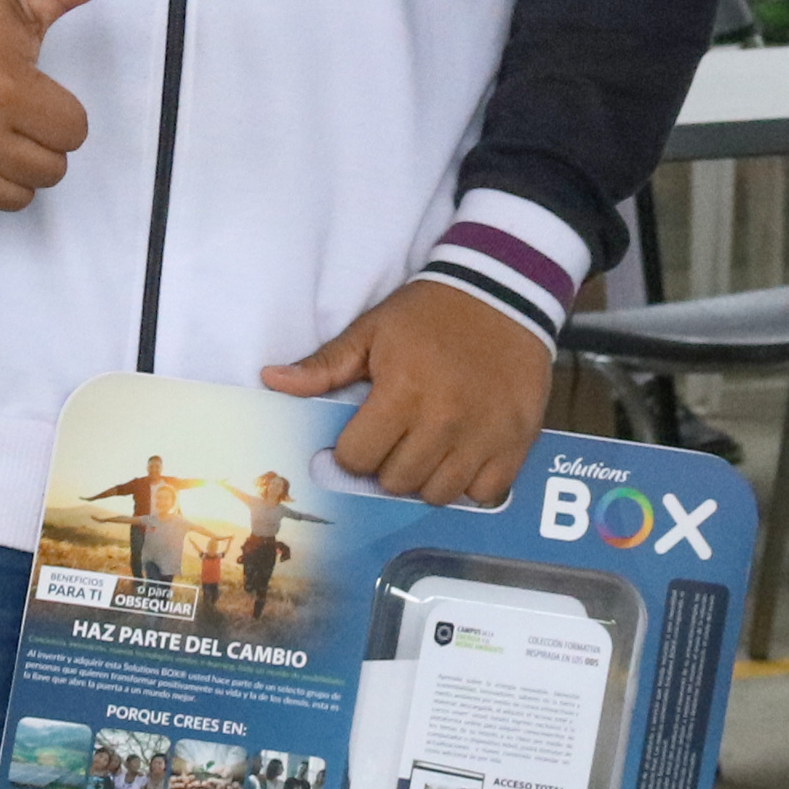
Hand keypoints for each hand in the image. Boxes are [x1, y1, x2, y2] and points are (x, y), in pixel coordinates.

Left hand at [268, 280, 552, 505]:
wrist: (503, 294)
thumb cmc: (430, 314)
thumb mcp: (372, 330)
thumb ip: (325, 365)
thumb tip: (271, 379)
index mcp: (402, 392)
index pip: (358, 458)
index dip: (353, 449)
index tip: (363, 433)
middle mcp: (443, 421)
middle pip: (396, 481)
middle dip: (387, 465)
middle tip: (396, 438)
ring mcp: (484, 436)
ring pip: (438, 494)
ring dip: (426, 478)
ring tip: (427, 448)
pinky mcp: (516, 443)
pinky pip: (485, 494)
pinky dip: (470, 484)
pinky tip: (462, 457)